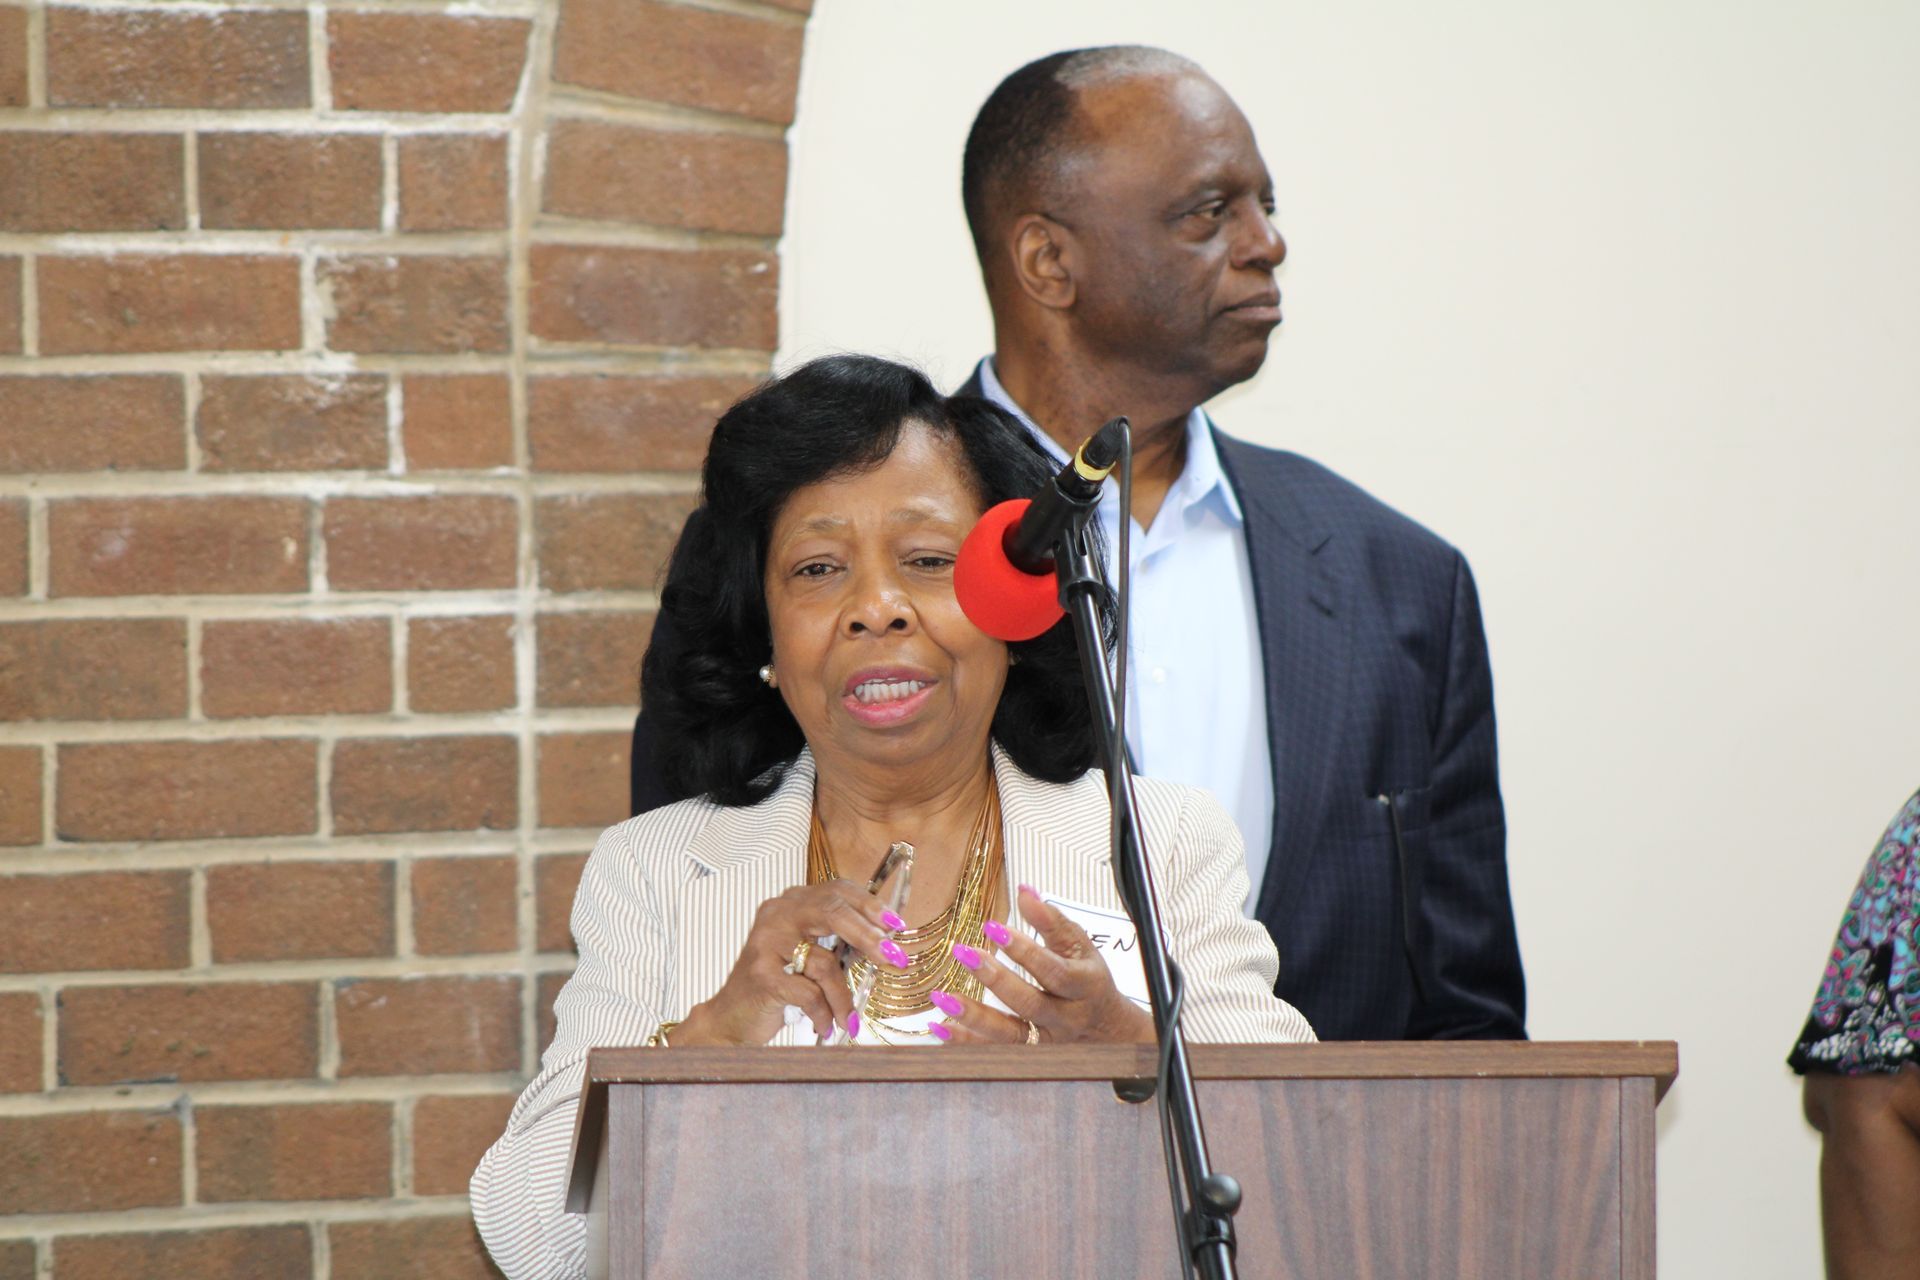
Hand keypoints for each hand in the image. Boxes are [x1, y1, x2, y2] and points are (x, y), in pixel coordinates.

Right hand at [674, 881, 904, 1045]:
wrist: (732, 1017)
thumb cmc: (776, 986)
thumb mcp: (808, 954)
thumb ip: (837, 941)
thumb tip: (887, 941)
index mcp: (791, 903)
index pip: (837, 890)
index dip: (870, 905)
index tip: (896, 925)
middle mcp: (776, 915)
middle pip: (832, 912)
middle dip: (869, 937)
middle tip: (892, 959)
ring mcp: (765, 943)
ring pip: (823, 962)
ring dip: (842, 998)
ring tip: (848, 1019)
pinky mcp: (761, 975)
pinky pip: (808, 993)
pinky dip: (823, 1013)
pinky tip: (826, 1026)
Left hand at [932, 885, 1154, 1044]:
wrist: (1106, 1028)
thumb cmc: (1087, 978)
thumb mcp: (1080, 947)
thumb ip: (1052, 921)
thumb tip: (1023, 891)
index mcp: (1084, 986)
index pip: (1053, 970)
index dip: (1023, 950)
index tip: (991, 926)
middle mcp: (1066, 1018)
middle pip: (1029, 1003)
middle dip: (994, 979)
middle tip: (962, 952)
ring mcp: (1047, 1042)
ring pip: (1009, 1036)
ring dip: (974, 1017)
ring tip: (941, 997)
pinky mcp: (1028, 1056)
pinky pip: (994, 1053)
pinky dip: (966, 1042)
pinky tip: (938, 1026)